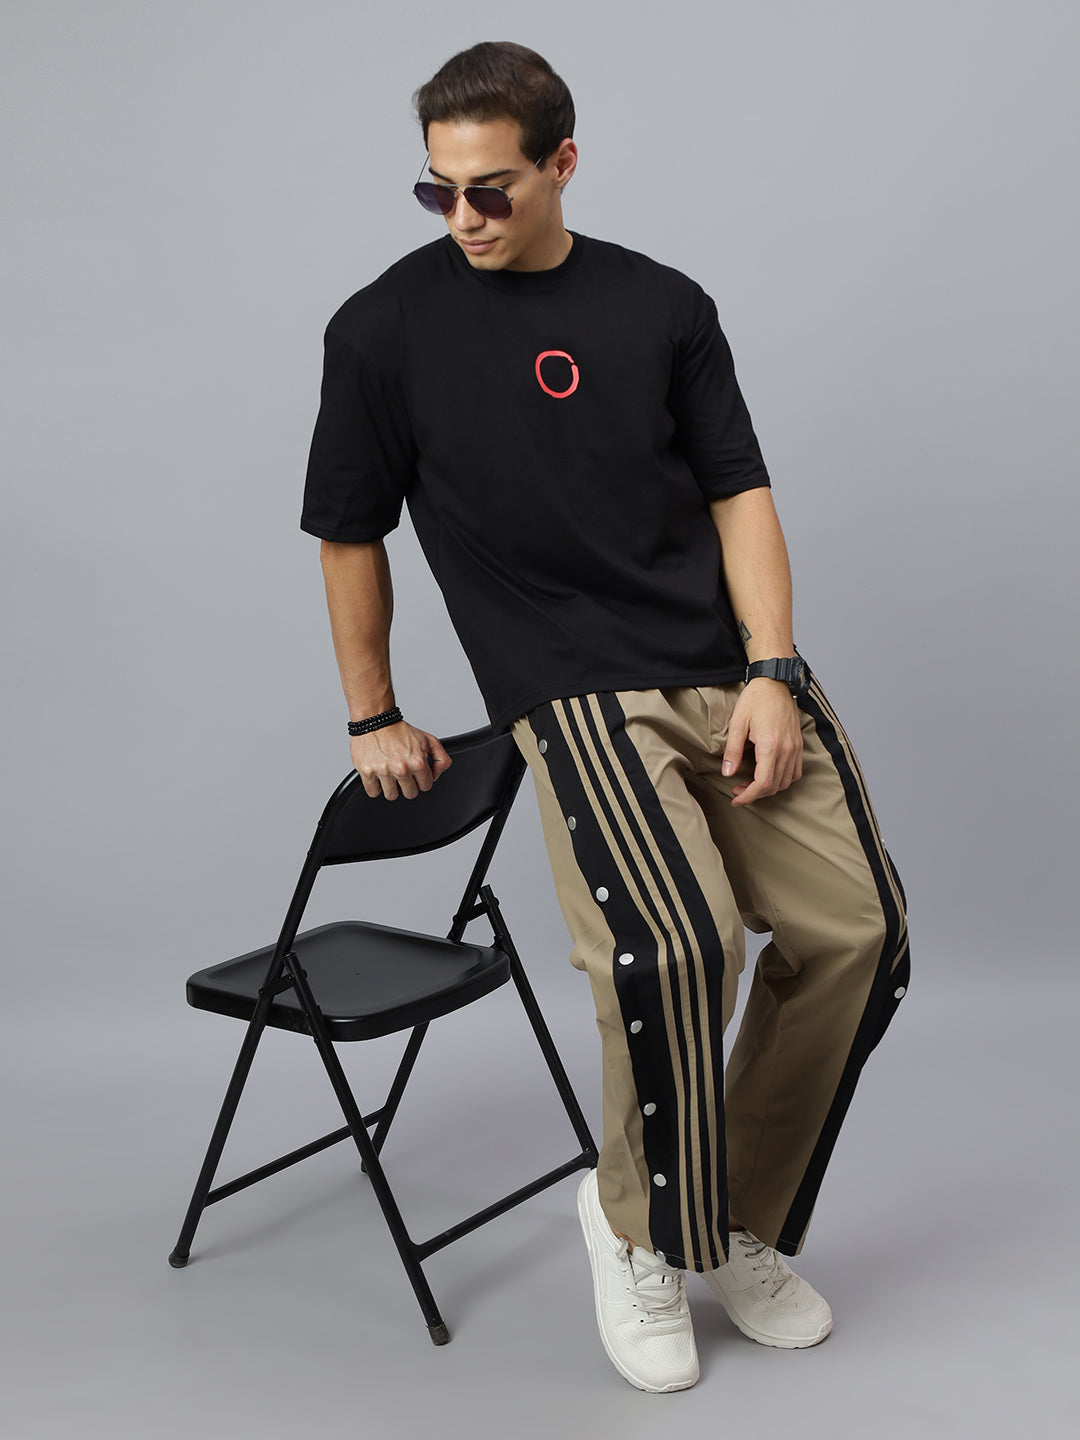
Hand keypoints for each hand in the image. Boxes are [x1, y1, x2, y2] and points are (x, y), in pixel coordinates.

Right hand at [350, 722, 451, 799]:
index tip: (416, 774)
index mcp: (417, 762)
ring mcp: (383, 771)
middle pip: (410, 794)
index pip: (426, 786)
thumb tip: (436, 775)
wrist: (376, 720)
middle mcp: (401, 768)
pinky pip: (373, 792)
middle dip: (408, 785)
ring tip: (390, 773)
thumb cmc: (399, 730)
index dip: (422, 780)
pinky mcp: (367, 772)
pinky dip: (375, 787)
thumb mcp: (429, 740)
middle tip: (403, 774)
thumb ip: (441, 759)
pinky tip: (378, 775)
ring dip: (391, 787)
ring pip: (392, 796)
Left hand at [721, 679, 802, 806]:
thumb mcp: (737, 723)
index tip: (736, 799)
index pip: (763, 783)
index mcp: (770, 746)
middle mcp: (787, 750)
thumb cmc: (756, 699)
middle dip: (755, 794)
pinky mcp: (799, 745)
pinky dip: (783, 779)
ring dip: (768, 788)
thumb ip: (733, 751)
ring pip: (785, 782)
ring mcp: (796, 748)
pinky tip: (769, 775)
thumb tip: (728, 773)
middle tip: (738, 790)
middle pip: (774, 786)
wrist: (775, 683)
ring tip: (750, 784)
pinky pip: (795, 772)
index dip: (749, 796)